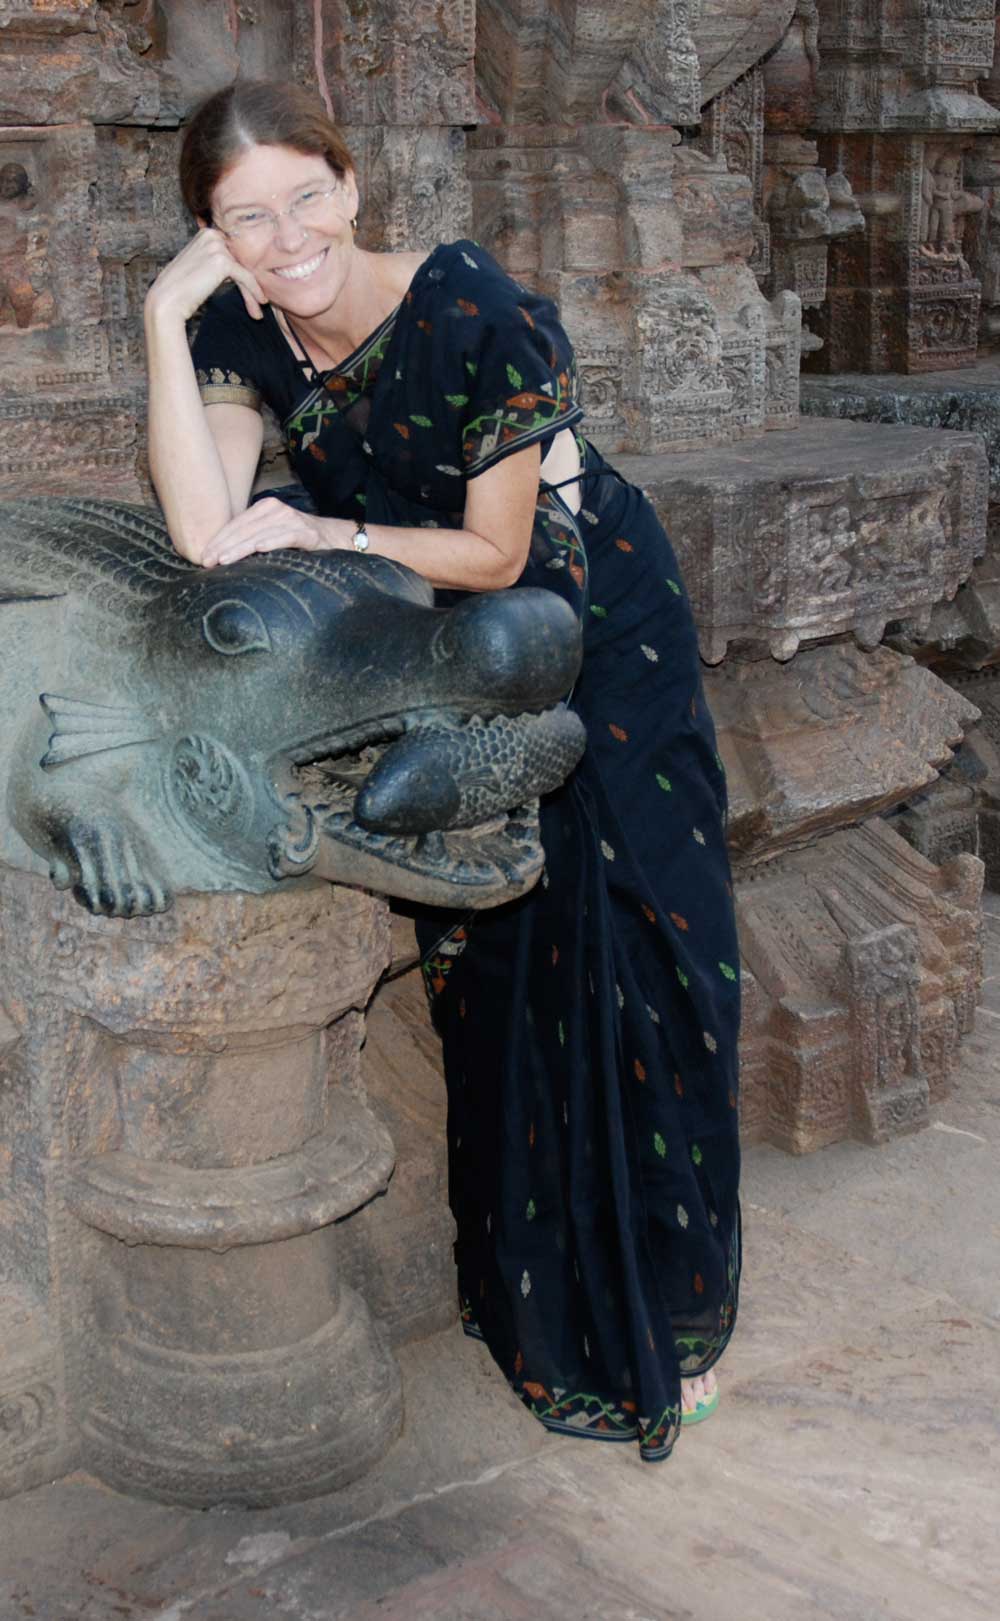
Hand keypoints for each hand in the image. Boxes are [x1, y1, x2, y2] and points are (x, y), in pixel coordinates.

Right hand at [145, 227, 267, 324]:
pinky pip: (246, 277)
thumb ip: (218, 261)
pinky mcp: (223, 261)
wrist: (168, 300)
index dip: (245, 273)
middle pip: (241, 261)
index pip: (234, 253)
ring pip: (245, 270)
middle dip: (251, 284)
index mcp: (207, 233)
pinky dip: (254, 291)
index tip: (253, 292)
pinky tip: (260, 303)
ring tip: (258, 312)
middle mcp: (213, 235)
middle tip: (259, 303)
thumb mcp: (202, 267)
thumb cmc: (183, 289)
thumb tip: (242, 269)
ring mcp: (217, 246)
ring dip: (252, 293)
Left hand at [200, 499, 352, 567]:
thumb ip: (252, 538)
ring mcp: (292, 519)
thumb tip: (221, 555)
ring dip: (240, 547)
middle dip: (223, 546)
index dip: (218, 540)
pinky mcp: (308, 533)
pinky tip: (259, 549)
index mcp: (264, 509)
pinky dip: (272, 542)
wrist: (337, 538)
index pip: (235, 524)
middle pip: (243, 529)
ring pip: (260, 534)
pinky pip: (286, 537)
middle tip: (206, 561)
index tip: (203, 557)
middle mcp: (276, 510)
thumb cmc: (299, 541)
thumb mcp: (272, 535)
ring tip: (224, 559)